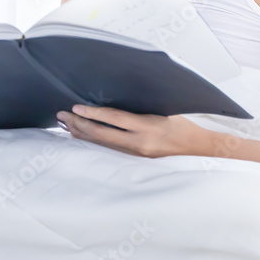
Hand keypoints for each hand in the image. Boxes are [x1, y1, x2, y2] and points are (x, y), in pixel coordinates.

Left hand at [55, 104, 211, 157]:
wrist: (198, 147)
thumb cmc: (183, 123)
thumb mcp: (163, 109)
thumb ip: (138, 108)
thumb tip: (112, 101)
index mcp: (148, 126)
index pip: (114, 119)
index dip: (93, 114)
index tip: (75, 107)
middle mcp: (140, 142)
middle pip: (102, 135)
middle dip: (79, 125)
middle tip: (60, 116)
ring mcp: (137, 153)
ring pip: (103, 144)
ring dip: (82, 134)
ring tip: (64, 125)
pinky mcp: (136, 158)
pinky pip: (109, 149)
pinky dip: (93, 141)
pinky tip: (81, 136)